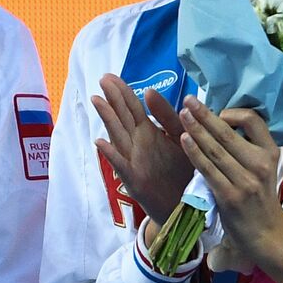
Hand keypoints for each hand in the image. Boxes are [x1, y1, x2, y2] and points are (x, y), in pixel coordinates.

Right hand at [92, 74, 193, 224]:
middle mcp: (136, 144)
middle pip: (122, 117)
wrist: (185, 207)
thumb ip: (167, 116)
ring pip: (118, 136)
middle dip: (113, 98)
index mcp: (147, 133)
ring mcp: (133, 161)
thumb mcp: (179, 138)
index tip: (110, 76)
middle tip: (103, 79)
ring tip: (97, 100)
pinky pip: (121, 165)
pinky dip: (110, 154)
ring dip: (108, 119)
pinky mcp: (134, 180)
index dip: (122, 91)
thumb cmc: (182, 172)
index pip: (132, 108)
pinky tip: (100, 142)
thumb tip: (148, 91)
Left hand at [178, 97, 282, 282]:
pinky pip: (208, 169)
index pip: (253, 120)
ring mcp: (245, 181)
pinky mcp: (229, 195)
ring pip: (215, 149)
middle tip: (188, 100)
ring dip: (196, 129)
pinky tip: (184, 139)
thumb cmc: (258, 195)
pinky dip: (194, 152)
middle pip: (227, 132)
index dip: (233, 113)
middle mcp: (260, 164)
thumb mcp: (262, 166)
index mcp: (270, 151)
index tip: (218, 113)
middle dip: (205, 114)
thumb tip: (219, 119)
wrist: (265, 232)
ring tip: (182, 114)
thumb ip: (246, 146)